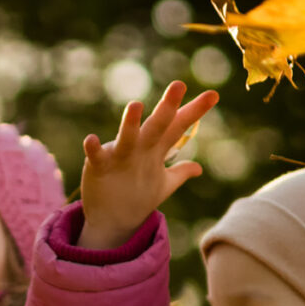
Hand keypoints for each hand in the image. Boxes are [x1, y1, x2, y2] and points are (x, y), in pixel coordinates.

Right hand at [77, 79, 219, 249]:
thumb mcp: (163, 185)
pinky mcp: (99, 167)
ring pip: (127, 137)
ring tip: (135, 105)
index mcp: (156, 149)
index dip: (194, 112)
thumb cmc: (137, 197)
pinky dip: (93, 148)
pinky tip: (91, 140)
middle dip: (168, 107)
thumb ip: (179, 173)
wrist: (112, 220)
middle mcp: (140, 148)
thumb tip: (199, 168)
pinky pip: (96, 156)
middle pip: (157, 125)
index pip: (178, 126)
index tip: (213, 95)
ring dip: (130, 123)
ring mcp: (119, 156)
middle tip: (179, 85)